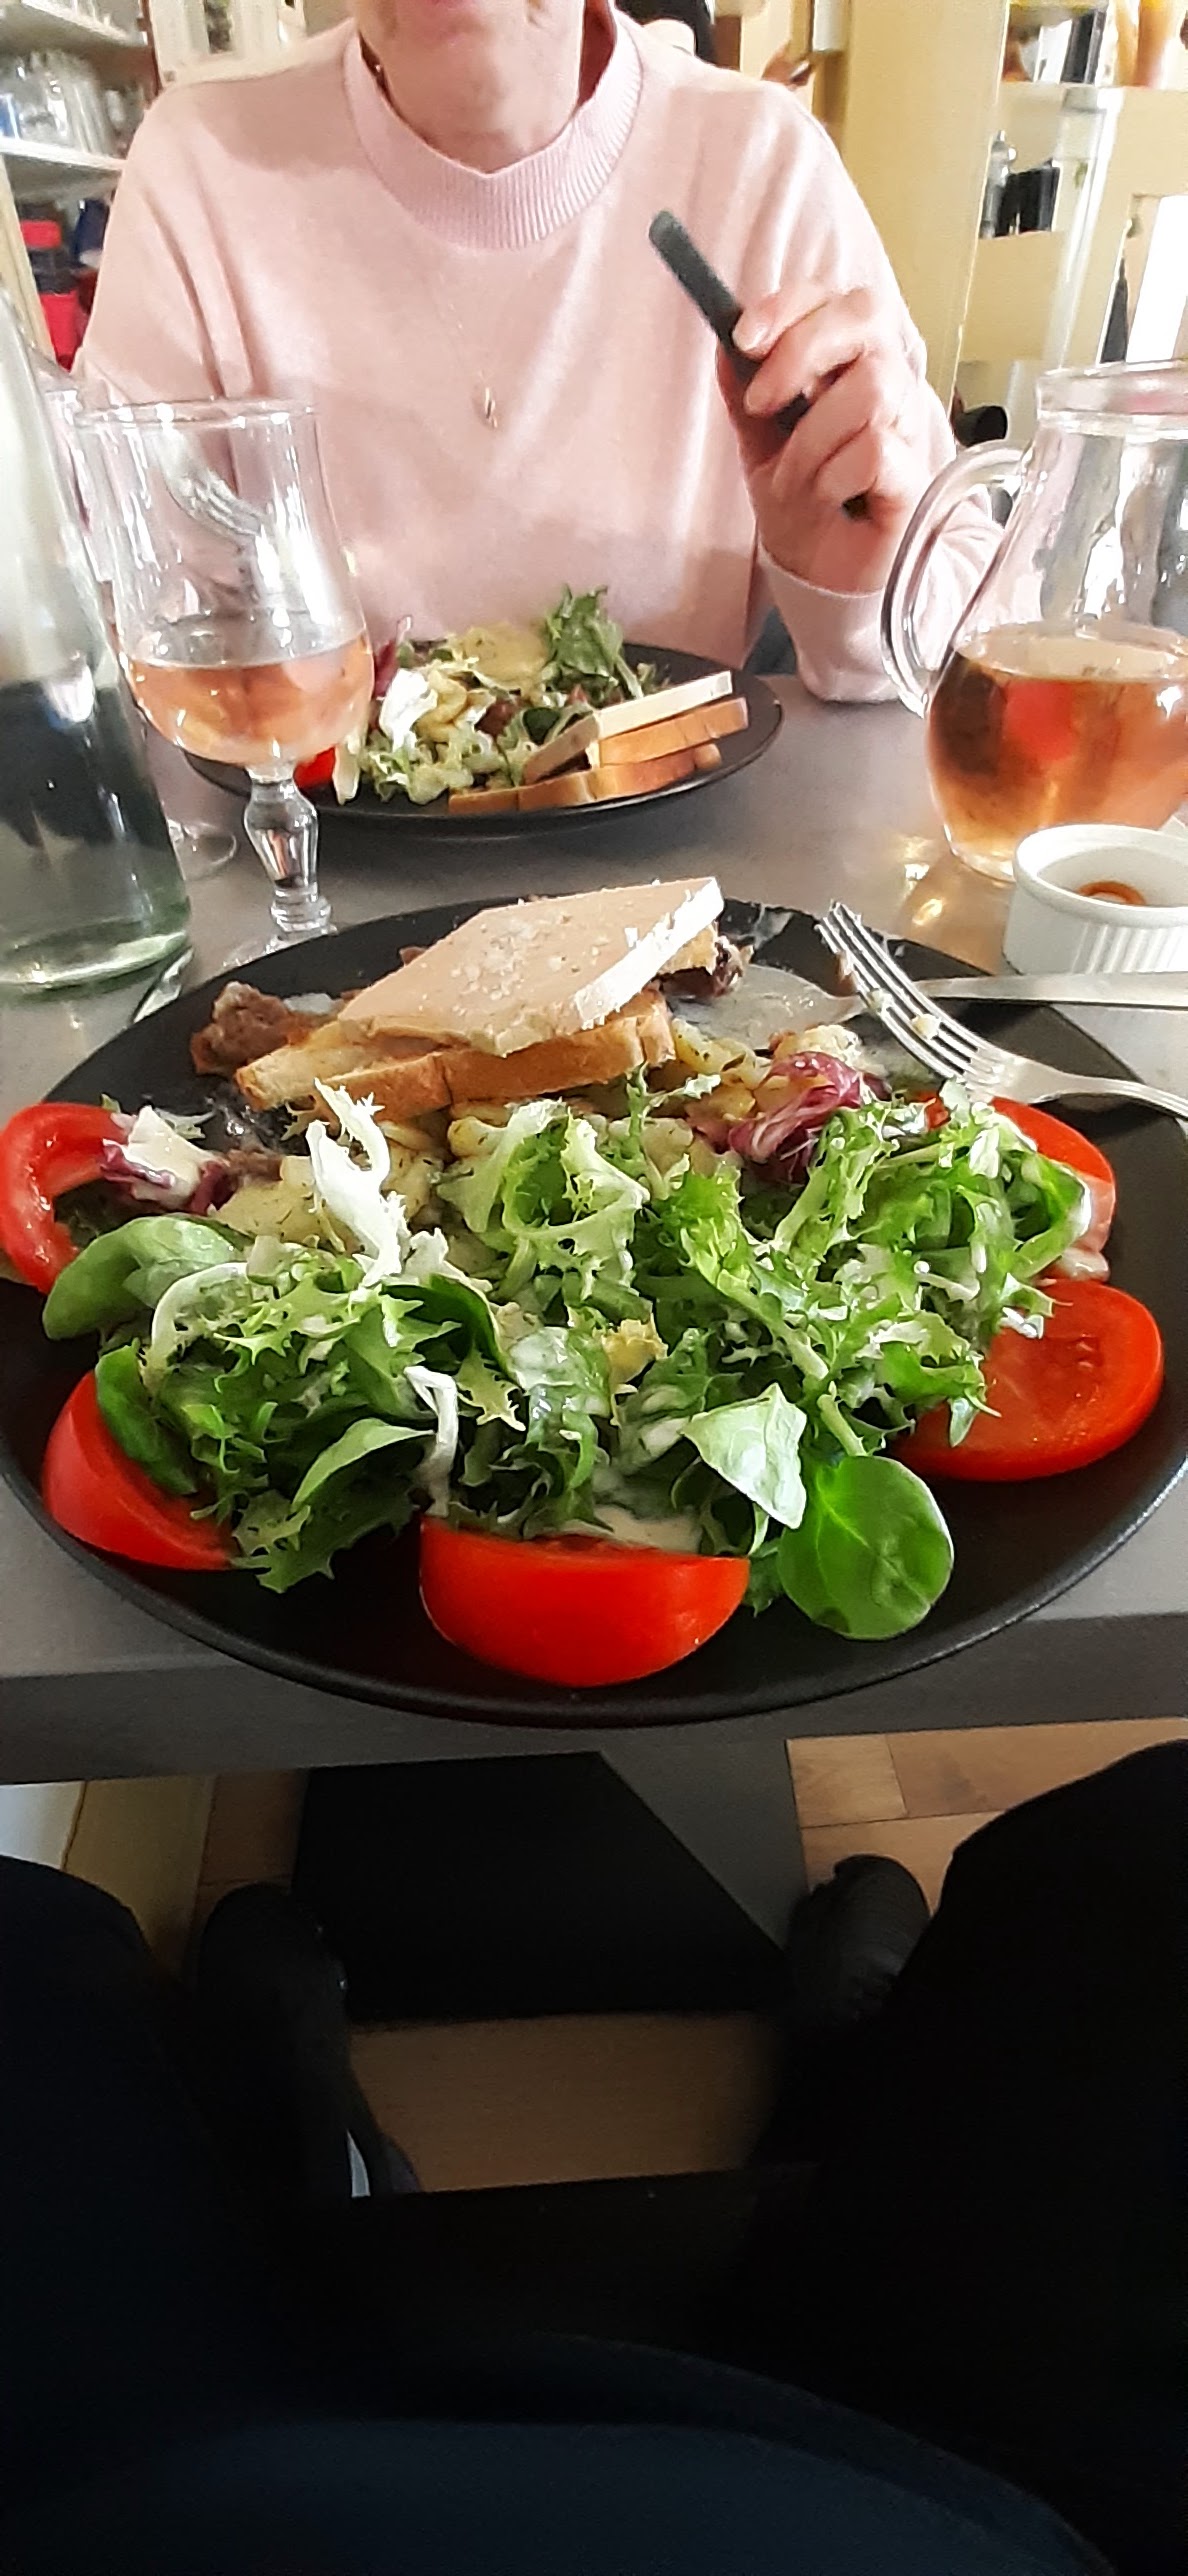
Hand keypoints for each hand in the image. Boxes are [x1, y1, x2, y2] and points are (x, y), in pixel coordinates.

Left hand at [722, 281, 929, 594]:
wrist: (823, 576)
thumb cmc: (802, 504)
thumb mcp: (758, 443)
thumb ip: (744, 393)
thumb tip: (726, 342)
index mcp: (846, 361)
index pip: (830, 297)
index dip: (787, 306)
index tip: (744, 340)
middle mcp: (884, 379)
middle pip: (866, 313)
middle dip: (803, 349)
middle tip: (763, 404)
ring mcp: (905, 425)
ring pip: (870, 387)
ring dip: (812, 436)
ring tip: (797, 477)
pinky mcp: (914, 475)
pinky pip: (875, 448)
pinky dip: (835, 475)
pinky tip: (831, 498)